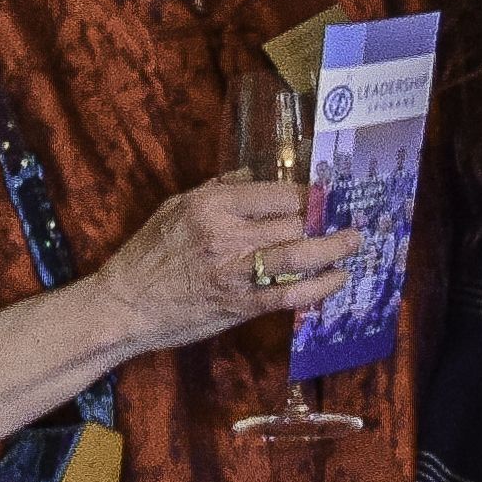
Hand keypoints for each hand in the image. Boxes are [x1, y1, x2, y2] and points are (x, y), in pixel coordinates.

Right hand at [97, 175, 352, 359]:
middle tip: (347, 218)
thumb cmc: (146, 254)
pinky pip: (290, 293)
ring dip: (334, 248)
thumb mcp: (174, 208)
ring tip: (355, 242)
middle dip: (324, 220)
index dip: (308, 194)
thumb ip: (216, 190)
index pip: (277, 192)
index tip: (325, 195)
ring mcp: (236, 271)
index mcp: (212, 205)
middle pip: (294, 221)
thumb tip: (253, 176)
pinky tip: (338, 279)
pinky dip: (320, 287)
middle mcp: (227, 234)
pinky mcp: (241, 305)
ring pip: (299, 254)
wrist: (126, 306)